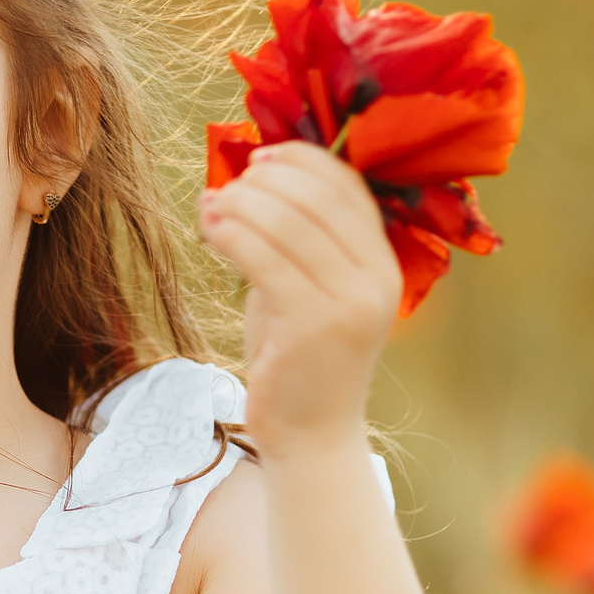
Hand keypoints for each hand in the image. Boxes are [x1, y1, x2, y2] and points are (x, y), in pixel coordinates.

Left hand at [197, 142, 400, 454]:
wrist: (311, 436)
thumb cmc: (301, 359)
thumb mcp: (309, 289)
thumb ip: (297, 241)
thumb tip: (251, 178)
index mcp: (384, 264)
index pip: (348, 187)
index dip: (302, 160)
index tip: (260, 156)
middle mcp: (376, 280)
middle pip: (318, 198)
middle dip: (265, 180)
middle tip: (228, 184)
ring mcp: (349, 304)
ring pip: (288, 224)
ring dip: (240, 204)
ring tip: (210, 206)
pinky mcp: (313, 327)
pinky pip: (266, 262)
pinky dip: (232, 236)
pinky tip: (209, 228)